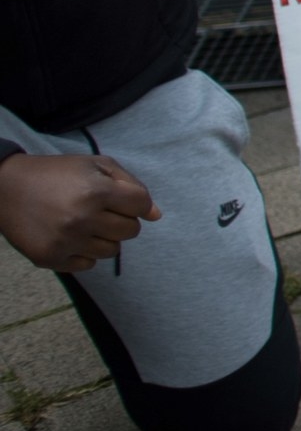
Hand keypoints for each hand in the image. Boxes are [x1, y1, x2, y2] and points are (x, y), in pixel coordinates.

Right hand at [0, 153, 157, 272]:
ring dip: (105, 238)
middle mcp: (82, 219)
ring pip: (112, 251)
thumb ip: (133, 186)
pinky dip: (84, 253)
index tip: (121, 199)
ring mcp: (65, 241)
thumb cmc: (58, 174)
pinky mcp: (50, 258)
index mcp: (96, 192)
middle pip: (131, 231)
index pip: (141, 205)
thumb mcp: (97, 166)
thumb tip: (156, 216)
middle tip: (100, 210)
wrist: (7, 188)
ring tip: (84, 222)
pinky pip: (88, 265)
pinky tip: (70, 236)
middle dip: (122, 219)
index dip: (136, 202)